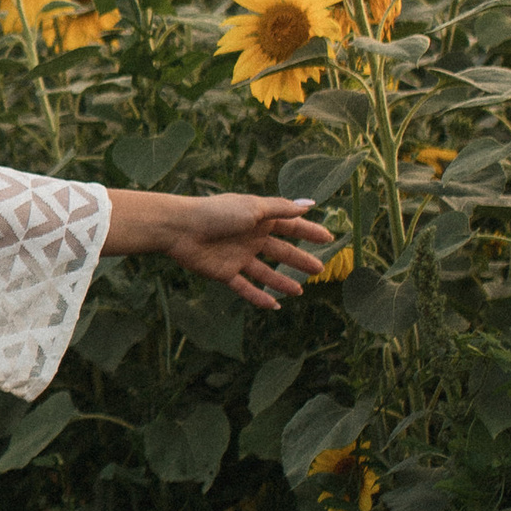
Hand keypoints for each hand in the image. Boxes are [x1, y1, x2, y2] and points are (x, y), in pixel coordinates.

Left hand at [165, 193, 334, 311]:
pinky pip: (245, 288)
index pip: (291, 227)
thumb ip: (282, 209)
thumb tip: (311, 205)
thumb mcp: (254, 209)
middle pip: (281, 251)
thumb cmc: (218, 213)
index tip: (329, 239)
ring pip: (266, 272)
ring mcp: (239, 256)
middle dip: (300, 260)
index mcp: (260, 219)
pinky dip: (259, 297)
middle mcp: (251, 237)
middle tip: (320, 270)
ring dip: (283, 281)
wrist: (181, 228)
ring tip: (300, 291)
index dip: (310, 233)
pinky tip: (273, 305)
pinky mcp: (225, 272)